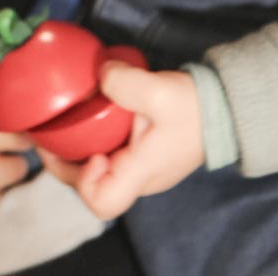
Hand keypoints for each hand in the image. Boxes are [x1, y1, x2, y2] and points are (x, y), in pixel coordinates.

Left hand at [39, 62, 204, 219]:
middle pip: (89, 187)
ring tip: (62, 123)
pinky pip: (109, 160)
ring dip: (76, 152)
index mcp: (141, 172)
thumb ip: (124, 82)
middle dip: (64, 163)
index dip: (83, 181)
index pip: (102, 203)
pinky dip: (91, 144)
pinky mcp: (143, 158)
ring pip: (96, 174)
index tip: (89, 152)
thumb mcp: (159, 91)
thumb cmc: (196, 106)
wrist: (226, 106)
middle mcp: (139, 180)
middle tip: (50, 133)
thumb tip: (99, 75)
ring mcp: (141, 171)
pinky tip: (86, 119)